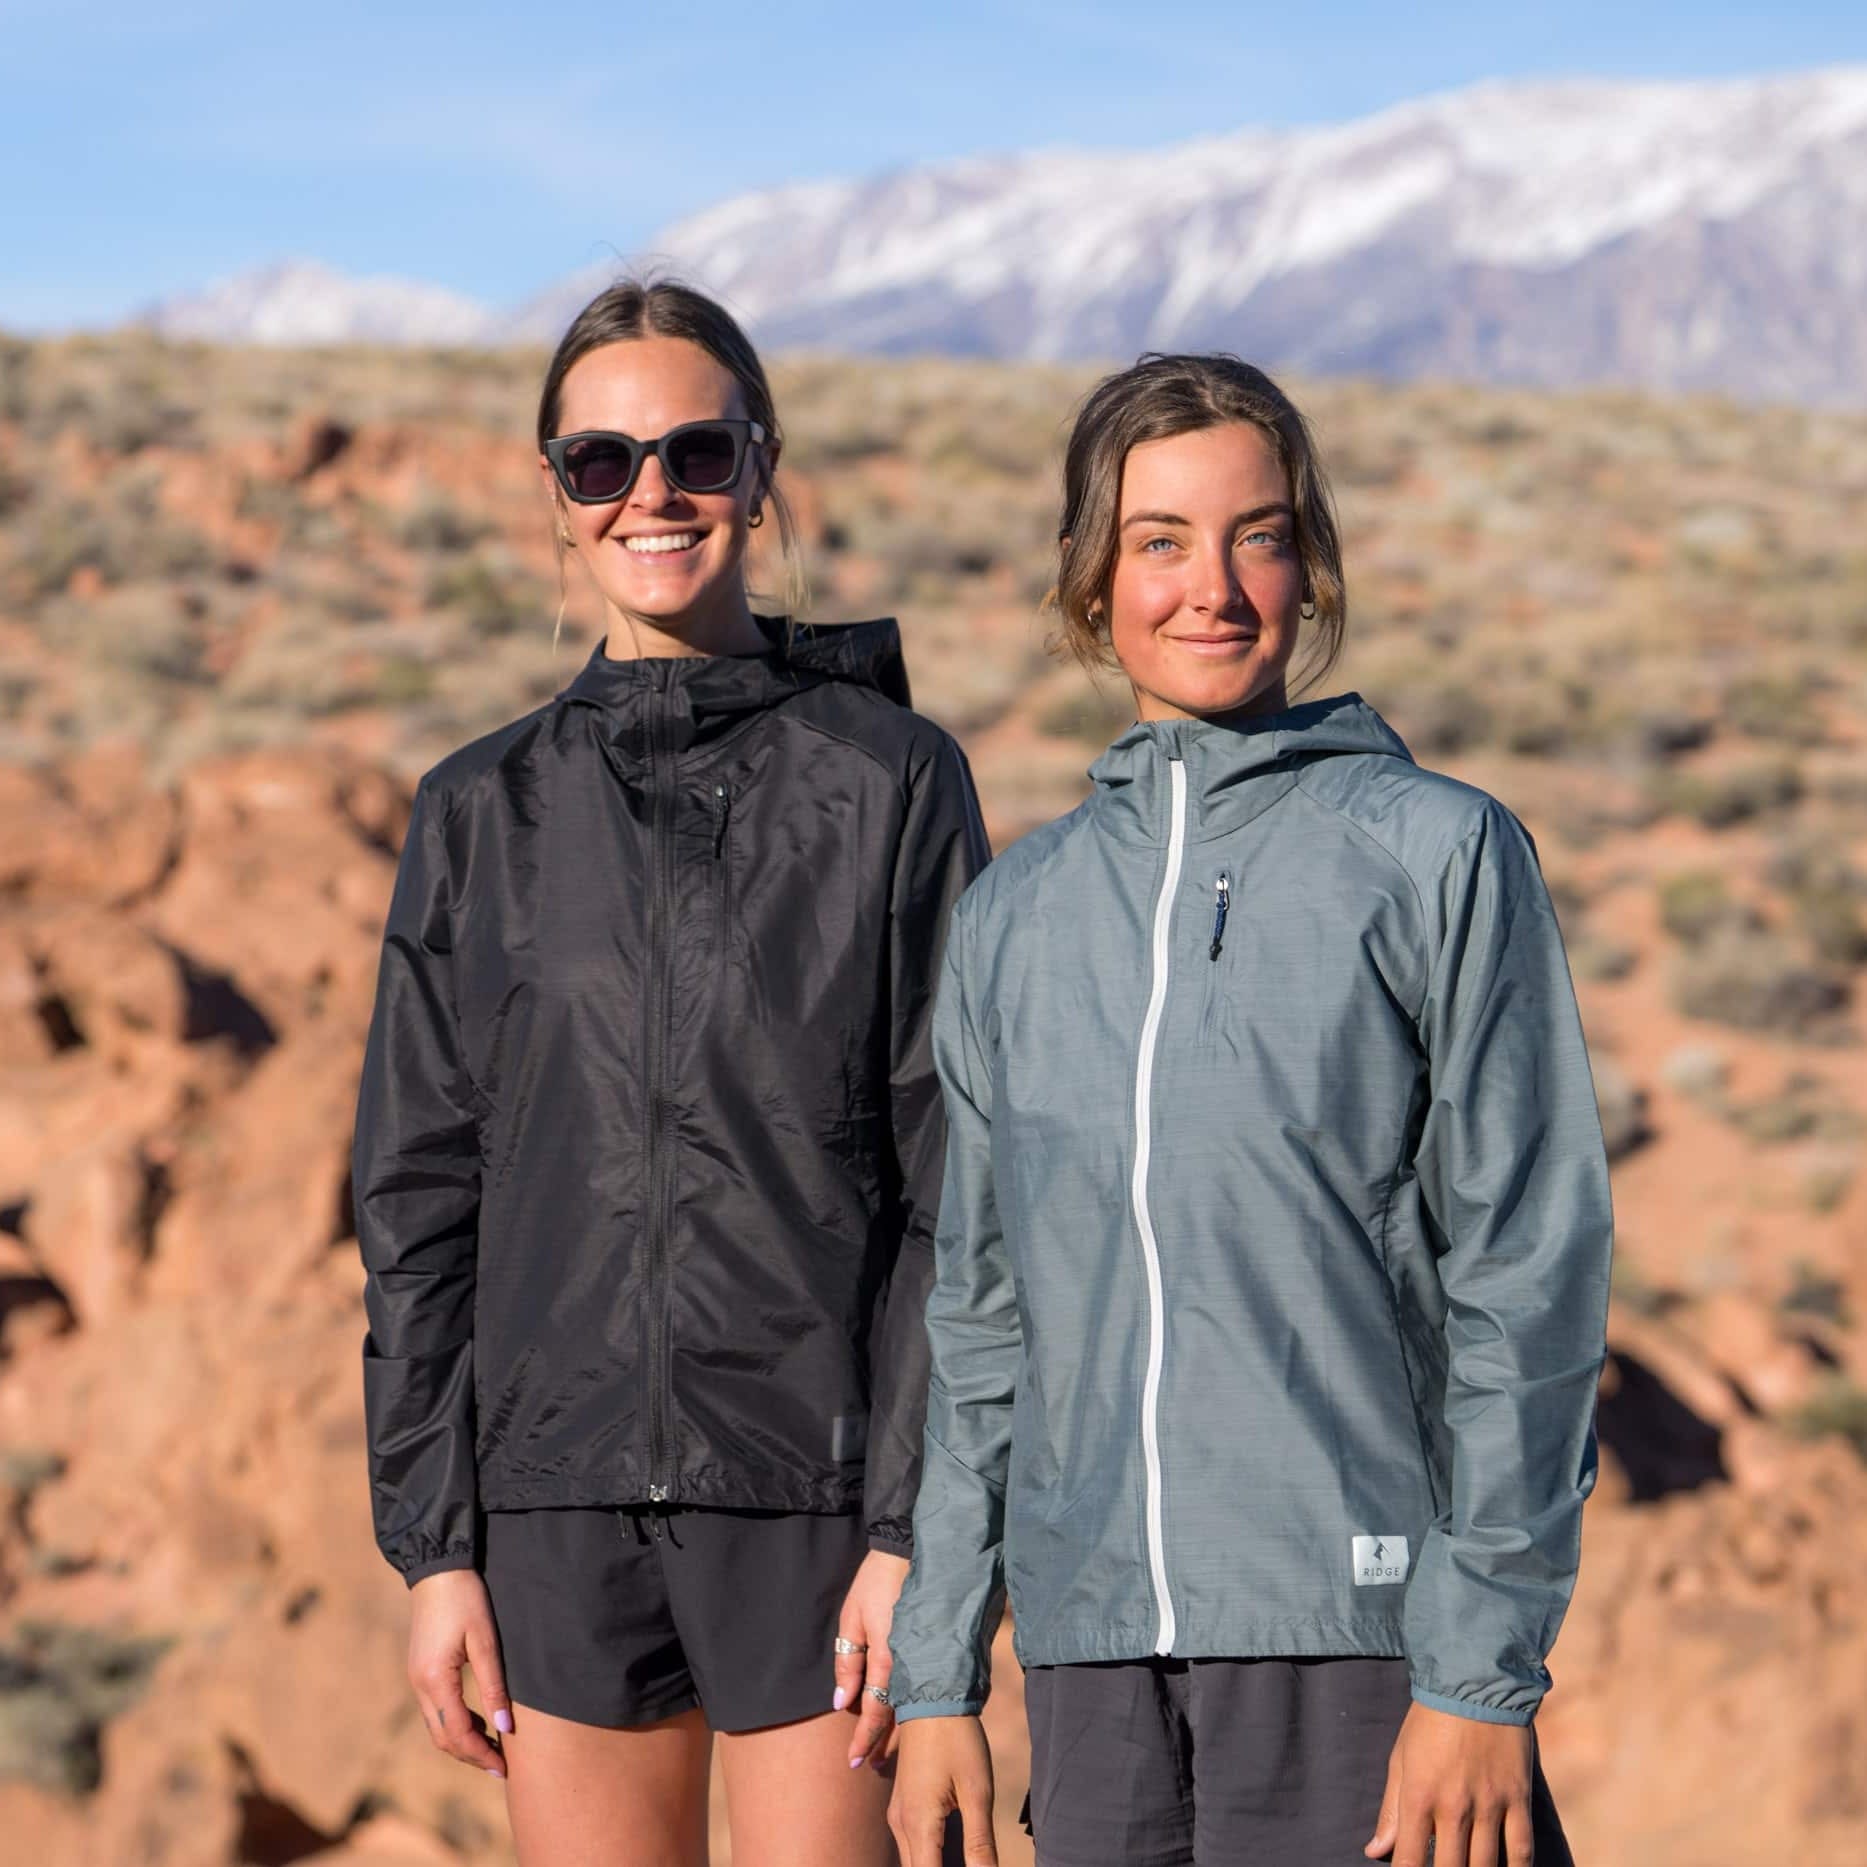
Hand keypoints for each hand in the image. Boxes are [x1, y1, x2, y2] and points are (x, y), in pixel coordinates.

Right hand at [407, 1568, 512, 1777]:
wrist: (437, 1569)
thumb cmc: (466, 1599)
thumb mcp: (486, 1641)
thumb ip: (494, 1686)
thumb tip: (505, 1726)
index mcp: (434, 1680)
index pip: (457, 1732)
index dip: (481, 1753)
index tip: (503, 1766)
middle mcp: (419, 1685)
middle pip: (442, 1737)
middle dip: (470, 1755)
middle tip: (499, 1765)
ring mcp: (416, 1679)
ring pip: (436, 1726)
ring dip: (462, 1741)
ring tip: (493, 1746)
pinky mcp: (419, 1670)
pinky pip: (434, 1709)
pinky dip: (454, 1722)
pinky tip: (478, 1720)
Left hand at [834, 1548, 910, 1767]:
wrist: (910, 1552)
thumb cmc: (875, 1583)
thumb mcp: (851, 1617)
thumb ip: (848, 1661)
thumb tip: (842, 1702)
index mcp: (887, 1659)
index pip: (875, 1712)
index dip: (864, 1739)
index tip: (853, 1762)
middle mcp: (910, 1666)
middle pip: (897, 1718)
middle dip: (883, 1745)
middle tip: (869, 1768)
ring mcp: (924, 1659)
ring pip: (912, 1707)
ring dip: (899, 1733)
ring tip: (885, 1754)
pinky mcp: (932, 1650)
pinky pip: (921, 1688)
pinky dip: (912, 1708)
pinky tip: (907, 1720)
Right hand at [890, 1713, 996, 1866]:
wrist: (933, 1695)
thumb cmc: (958, 1740)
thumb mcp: (977, 1792)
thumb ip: (980, 1844)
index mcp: (919, 1825)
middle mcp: (900, 1825)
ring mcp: (898, 1814)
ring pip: (914, 1862)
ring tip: (966, 1863)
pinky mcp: (903, 1805)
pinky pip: (913, 1846)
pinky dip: (929, 1858)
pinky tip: (952, 1859)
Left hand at [1365, 1702, 1534, 1866]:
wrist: (1474, 1680)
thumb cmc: (1430, 1720)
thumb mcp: (1401, 1758)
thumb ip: (1391, 1809)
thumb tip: (1374, 1851)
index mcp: (1419, 1795)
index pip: (1410, 1860)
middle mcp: (1454, 1806)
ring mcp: (1490, 1805)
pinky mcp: (1518, 1799)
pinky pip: (1521, 1850)